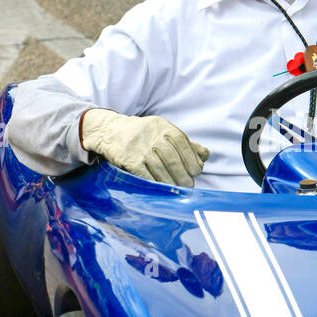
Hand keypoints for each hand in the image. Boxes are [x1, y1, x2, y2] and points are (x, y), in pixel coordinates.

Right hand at [80, 109, 208, 185]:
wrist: (110, 131)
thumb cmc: (143, 134)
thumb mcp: (163, 131)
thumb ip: (185, 143)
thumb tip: (205, 156)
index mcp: (163, 127)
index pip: (182, 143)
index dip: (192, 158)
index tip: (197, 171)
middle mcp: (152, 135)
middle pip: (172, 158)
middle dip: (183, 174)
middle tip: (189, 185)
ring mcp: (139, 147)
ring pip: (160, 169)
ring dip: (171, 182)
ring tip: (177, 189)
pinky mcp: (128, 159)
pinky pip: (144, 174)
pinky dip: (155, 183)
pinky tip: (161, 189)